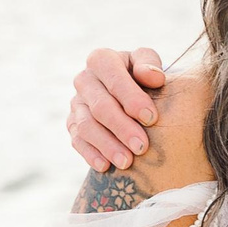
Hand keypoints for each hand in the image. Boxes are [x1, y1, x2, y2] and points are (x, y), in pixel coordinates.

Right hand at [69, 46, 167, 169]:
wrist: (133, 93)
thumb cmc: (144, 76)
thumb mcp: (149, 64)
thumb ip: (150, 65)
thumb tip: (154, 77)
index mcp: (102, 60)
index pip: (112, 75)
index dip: (130, 96)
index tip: (151, 118)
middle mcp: (84, 80)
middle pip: (100, 105)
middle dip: (122, 127)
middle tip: (142, 146)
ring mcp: (76, 104)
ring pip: (87, 126)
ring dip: (107, 145)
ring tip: (127, 162)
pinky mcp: (72, 125)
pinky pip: (78, 141)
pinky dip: (91, 154)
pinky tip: (105, 167)